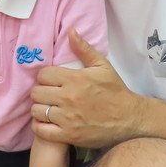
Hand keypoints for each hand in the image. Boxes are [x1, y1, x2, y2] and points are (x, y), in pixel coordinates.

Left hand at [30, 29, 146, 147]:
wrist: (129, 118)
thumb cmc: (115, 90)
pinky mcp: (68, 135)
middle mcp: (68, 98)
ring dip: (40, 108)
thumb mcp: (102, 66)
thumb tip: (71, 31)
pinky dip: (40, 126)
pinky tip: (47, 122)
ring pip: (37, 110)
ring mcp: (67, 118)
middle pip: (37, 92)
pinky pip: (41, 130)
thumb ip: (84, 49)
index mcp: (75, 79)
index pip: (43, 75)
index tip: (51, 80)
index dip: (45, 77)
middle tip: (48, 94)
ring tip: (48, 108)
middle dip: (41, 92)